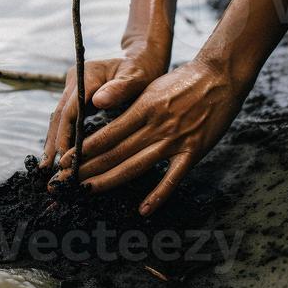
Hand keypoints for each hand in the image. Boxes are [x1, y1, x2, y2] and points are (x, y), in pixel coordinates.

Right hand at [40, 47, 168, 168]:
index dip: (65, 134)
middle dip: (54, 142)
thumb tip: (98, 101)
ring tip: (47, 166)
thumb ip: (121, 88)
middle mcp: (75, 79)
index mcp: (87, 74)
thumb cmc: (144, 67)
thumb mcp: (138, 76)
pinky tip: (59, 154)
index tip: (64, 157)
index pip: (70, 109)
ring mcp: (74, 86)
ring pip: (60, 117)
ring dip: (54, 140)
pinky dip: (62, 135)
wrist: (142, 56)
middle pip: (59, 115)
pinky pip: (67, 117)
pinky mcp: (77, 94)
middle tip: (47, 169)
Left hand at [54, 57, 245, 214]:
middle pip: (115, 152)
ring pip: (136, 165)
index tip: (67, 160)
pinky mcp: (193, 152)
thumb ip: (129, 102)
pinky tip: (143, 210)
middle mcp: (155, 125)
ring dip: (109, 180)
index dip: (85, 149)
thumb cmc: (184, 80)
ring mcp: (175, 140)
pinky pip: (172, 178)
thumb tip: (101, 107)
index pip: (107, 133)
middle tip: (66, 180)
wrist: (221, 77)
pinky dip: (158, 195)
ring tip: (88, 189)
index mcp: (143, 108)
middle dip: (88, 167)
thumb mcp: (151, 87)